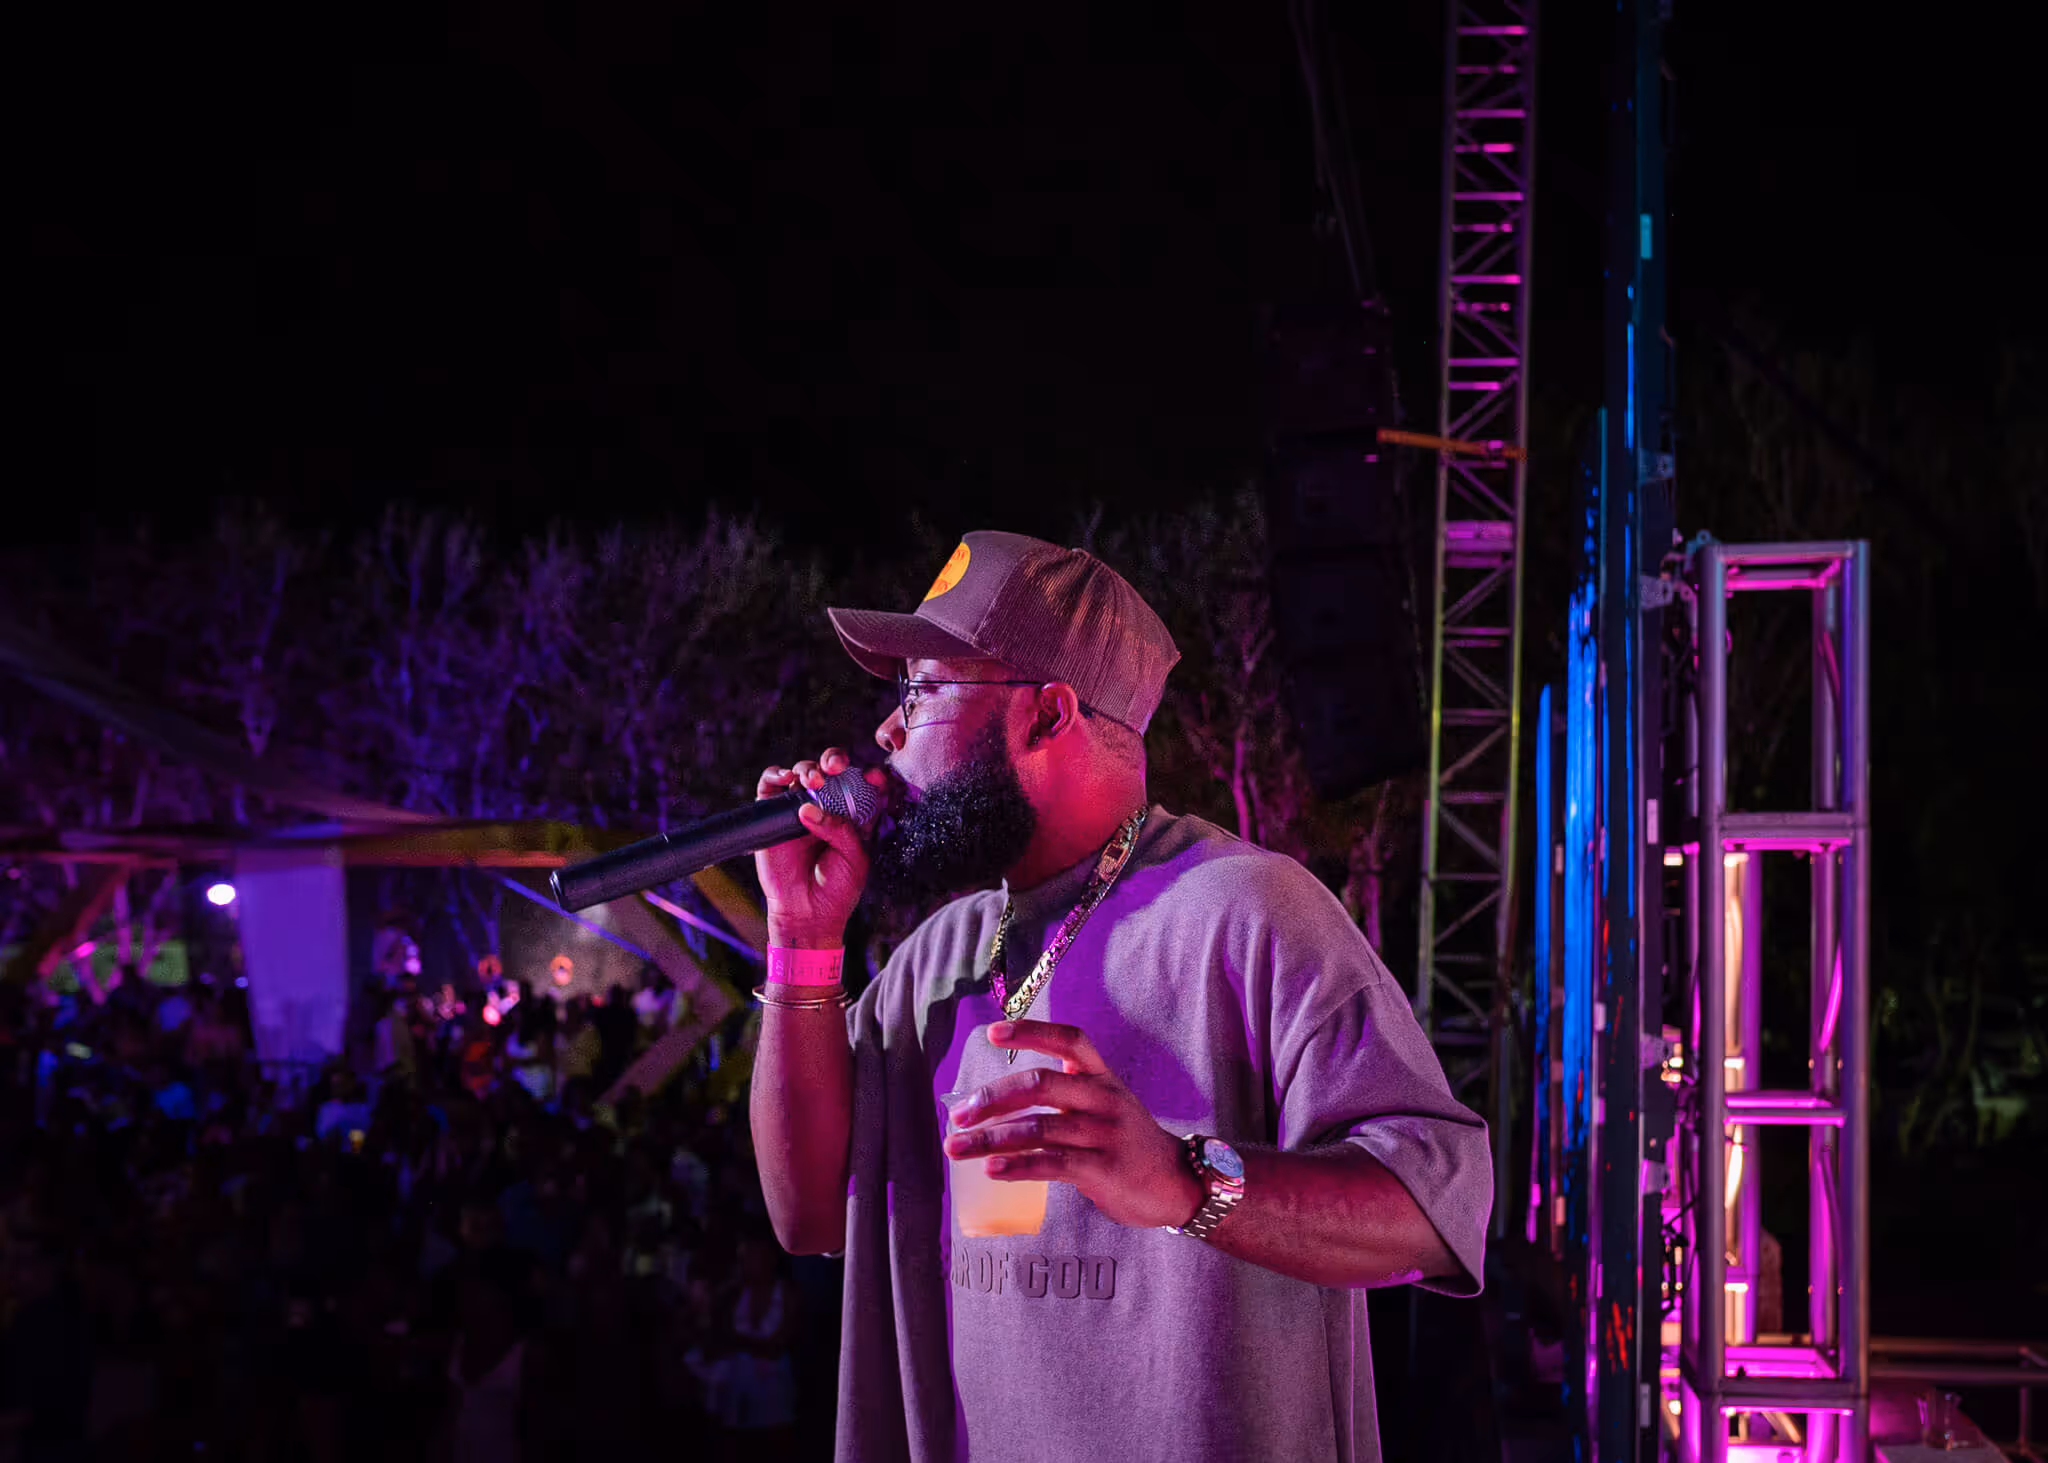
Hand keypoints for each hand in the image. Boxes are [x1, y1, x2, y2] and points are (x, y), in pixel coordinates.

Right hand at [753, 749, 886, 948]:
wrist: (807, 914)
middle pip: (831, 771)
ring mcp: (800, 809)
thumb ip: (840, 829)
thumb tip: (808, 808)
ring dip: (809, 769)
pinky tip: (786, 778)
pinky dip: (775, 775)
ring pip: (803, 773)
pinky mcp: (773, 815)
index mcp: (854, 815)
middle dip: (835, 760)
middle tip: (836, 767)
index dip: (870, 775)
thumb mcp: (853, 857)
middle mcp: (828, 807)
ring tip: (813, 782)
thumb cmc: (836, 888)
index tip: (874, 776)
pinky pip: (770, 786)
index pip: (864, 784)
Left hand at [942, 1020, 1203, 1230]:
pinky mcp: (1104, 1170)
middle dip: (993, 1097)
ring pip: (1039, 1127)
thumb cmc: (1127, 1144)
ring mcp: (1105, 1134)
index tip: (992, 1033)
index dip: (1031, 1031)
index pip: (1069, 1040)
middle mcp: (1104, 1098)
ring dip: (991, 1137)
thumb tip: (998, 1104)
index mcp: (1102, 1077)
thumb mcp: (1106, 1106)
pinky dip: (1017, 1165)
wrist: (1178, 1184)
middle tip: (958, 1115)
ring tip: (956, 1147)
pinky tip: (991, 1168)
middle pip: (1041, 1084)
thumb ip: (1065, 1096)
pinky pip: (1052, 1163)